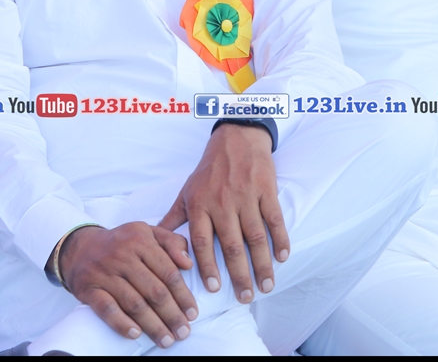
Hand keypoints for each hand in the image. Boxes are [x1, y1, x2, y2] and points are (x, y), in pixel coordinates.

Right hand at [59, 223, 196, 346]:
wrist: (80, 247)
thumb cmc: (123, 243)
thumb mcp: (149, 232)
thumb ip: (172, 243)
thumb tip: (189, 263)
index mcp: (142, 240)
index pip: (168, 272)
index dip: (183, 295)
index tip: (193, 313)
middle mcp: (123, 255)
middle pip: (154, 291)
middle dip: (172, 315)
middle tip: (183, 332)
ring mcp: (104, 272)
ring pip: (134, 303)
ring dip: (152, 325)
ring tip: (166, 339)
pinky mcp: (88, 288)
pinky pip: (106, 308)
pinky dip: (121, 323)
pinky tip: (135, 334)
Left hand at [159, 124, 287, 304]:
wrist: (235, 139)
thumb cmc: (209, 170)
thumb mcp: (186, 192)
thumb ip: (172, 219)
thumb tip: (154, 242)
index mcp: (200, 205)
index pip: (201, 242)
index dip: (207, 267)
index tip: (213, 290)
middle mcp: (222, 203)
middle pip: (231, 245)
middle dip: (239, 275)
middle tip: (245, 298)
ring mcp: (246, 197)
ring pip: (255, 236)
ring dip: (262, 263)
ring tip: (266, 285)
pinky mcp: (266, 190)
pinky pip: (274, 219)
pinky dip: (280, 238)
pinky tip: (282, 257)